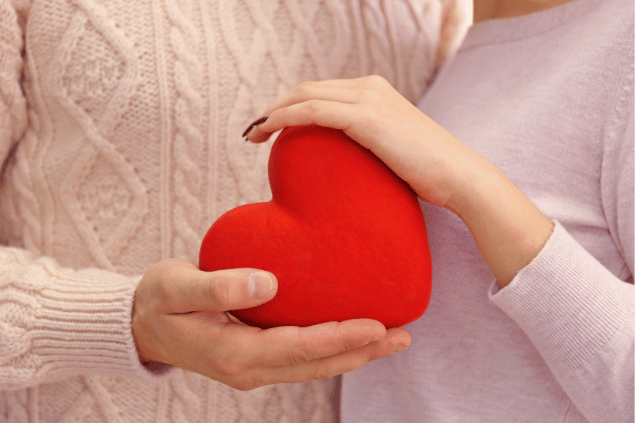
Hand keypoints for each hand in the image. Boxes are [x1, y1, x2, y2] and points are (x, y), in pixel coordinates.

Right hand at [132, 259, 409, 389]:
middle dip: (361, 351)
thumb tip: (267, 282)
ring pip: (314, 366)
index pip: (298, 348)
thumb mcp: (176, 286)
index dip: (338, 338)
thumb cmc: (157, 300)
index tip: (376, 325)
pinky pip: (303, 358)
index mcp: (233, 353)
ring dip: (354, 353)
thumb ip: (217, 285)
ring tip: (391, 338)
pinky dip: (332, 348)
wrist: (139, 323)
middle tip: (402, 336)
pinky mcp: (257, 357)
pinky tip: (353, 336)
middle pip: (316, 365)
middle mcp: (250, 368)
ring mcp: (254, 367)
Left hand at [244, 75, 484, 210]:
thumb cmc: (429, 175)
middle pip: (307, 89)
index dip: (290, 106)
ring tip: (253, 137)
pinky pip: (313, 111)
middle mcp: (370, 87)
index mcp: (375, 92)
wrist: (460, 178)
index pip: (321, 92)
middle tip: (254, 133)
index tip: (270, 130)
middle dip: (275, 108)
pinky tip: (267, 134)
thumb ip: (368, 147)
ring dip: (272, 113)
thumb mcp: (392, 152)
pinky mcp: (367, 117)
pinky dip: (284, 119)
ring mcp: (369, 98)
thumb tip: (346, 168)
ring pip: (305, 95)